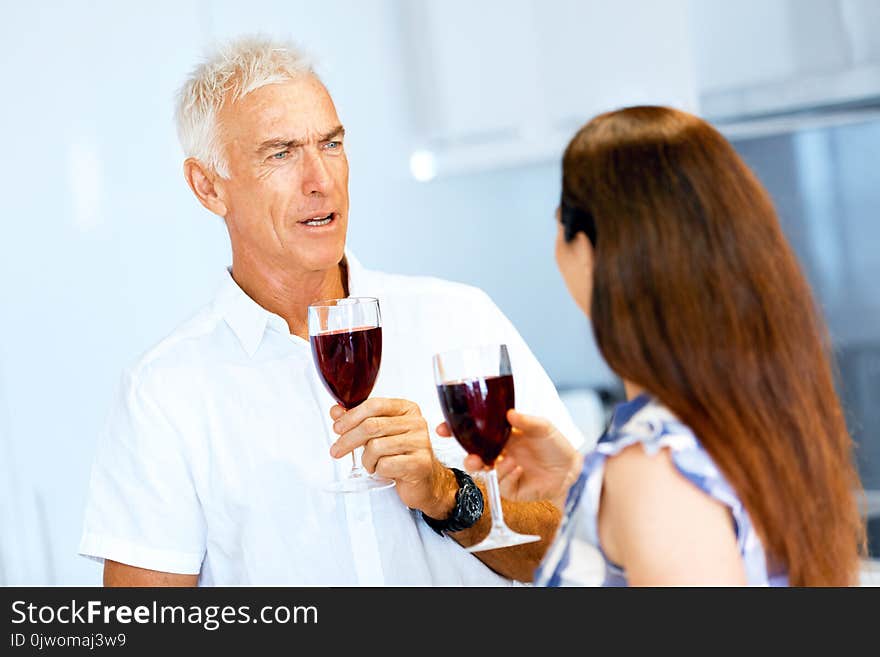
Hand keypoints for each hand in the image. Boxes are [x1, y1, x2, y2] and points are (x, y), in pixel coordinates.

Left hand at [330, 398, 455, 516]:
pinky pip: (386, 465)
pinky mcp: (420, 463)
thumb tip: (336, 411)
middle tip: (337, 450)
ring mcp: (420, 443)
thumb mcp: (380, 434)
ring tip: (371, 464)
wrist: (425, 480)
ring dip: (367, 460)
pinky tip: (384, 471)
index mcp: (407, 409)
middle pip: (372, 426)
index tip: (337, 428)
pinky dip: (379, 470)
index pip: (374, 405)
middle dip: (348, 440)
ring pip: (376, 447)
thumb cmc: (402, 455)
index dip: (351, 416)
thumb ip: (358, 420)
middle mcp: (416, 423)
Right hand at [437, 409, 582, 504]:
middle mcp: (498, 453)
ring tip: (500, 461)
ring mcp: (503, 471)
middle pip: (472, 455)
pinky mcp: (510, 488)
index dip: (455, 430)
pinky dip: (506, 475)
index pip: (473, 432)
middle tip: (470, 457)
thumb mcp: (544, 427)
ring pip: (483, 472)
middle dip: (466, 456)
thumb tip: (509, 413)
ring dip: (487, 467)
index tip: (443, 428)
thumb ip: (527, 420)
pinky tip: (518, 468)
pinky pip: (501, 484)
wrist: (571, 469)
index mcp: (501, 435)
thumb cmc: (555, 446)